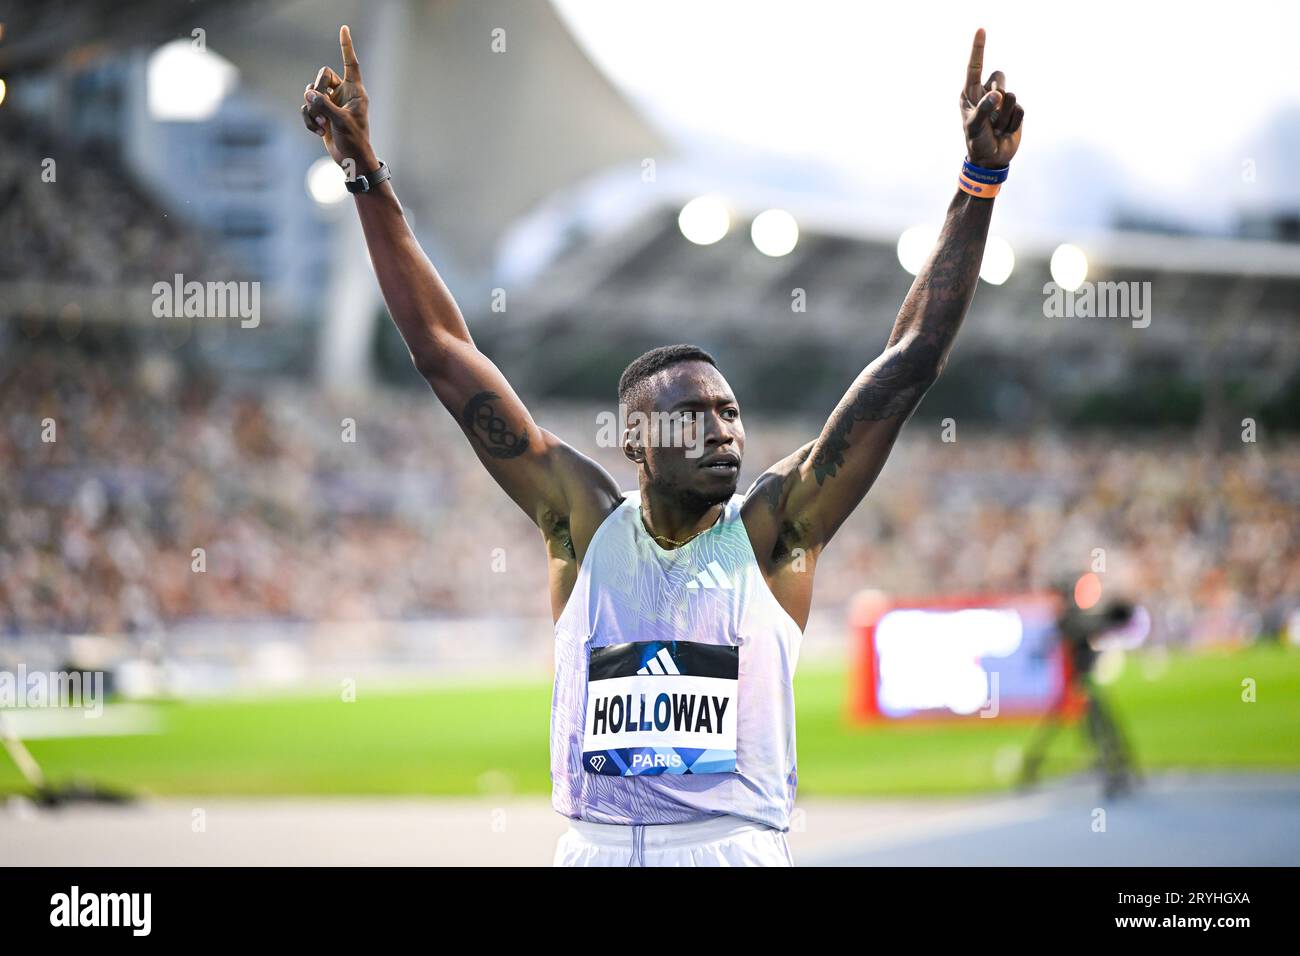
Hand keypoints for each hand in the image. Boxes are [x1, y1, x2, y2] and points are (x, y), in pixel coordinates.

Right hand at [301, 25, 376, 171]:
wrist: (350, 160)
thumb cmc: (354, 141)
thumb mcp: (341, 122)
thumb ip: (325, 106)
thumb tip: (308, 94)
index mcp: (355, 91)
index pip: (351, 64)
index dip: (346, 46)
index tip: (344, 28)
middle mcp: (343, 93)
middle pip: (322, 75)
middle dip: (317, 91)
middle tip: (319, 106)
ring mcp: (331, 103)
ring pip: (311, 92)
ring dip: (311, 109)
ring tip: (320, 124)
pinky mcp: (321, 113)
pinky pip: (307, 107)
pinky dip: (308, 119)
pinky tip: (317, 130)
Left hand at [960, 28, 1022, 168]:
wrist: (991, 159)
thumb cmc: (977, 142)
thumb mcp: (974, 127)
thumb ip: (983, 110)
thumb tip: (998, 94)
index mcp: (971, 94)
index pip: (974, 67)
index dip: (979, 48)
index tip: (981, 29)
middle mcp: (987, 94)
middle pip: (1000, 76)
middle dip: (997, 93)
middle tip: (991, 113)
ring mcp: (1002, 102)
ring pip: (1011, 95)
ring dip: (1004, 116)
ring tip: (996, 128)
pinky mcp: (1015, 111)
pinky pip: (1020, 109)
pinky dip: (1013, 122)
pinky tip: (1005, 131)